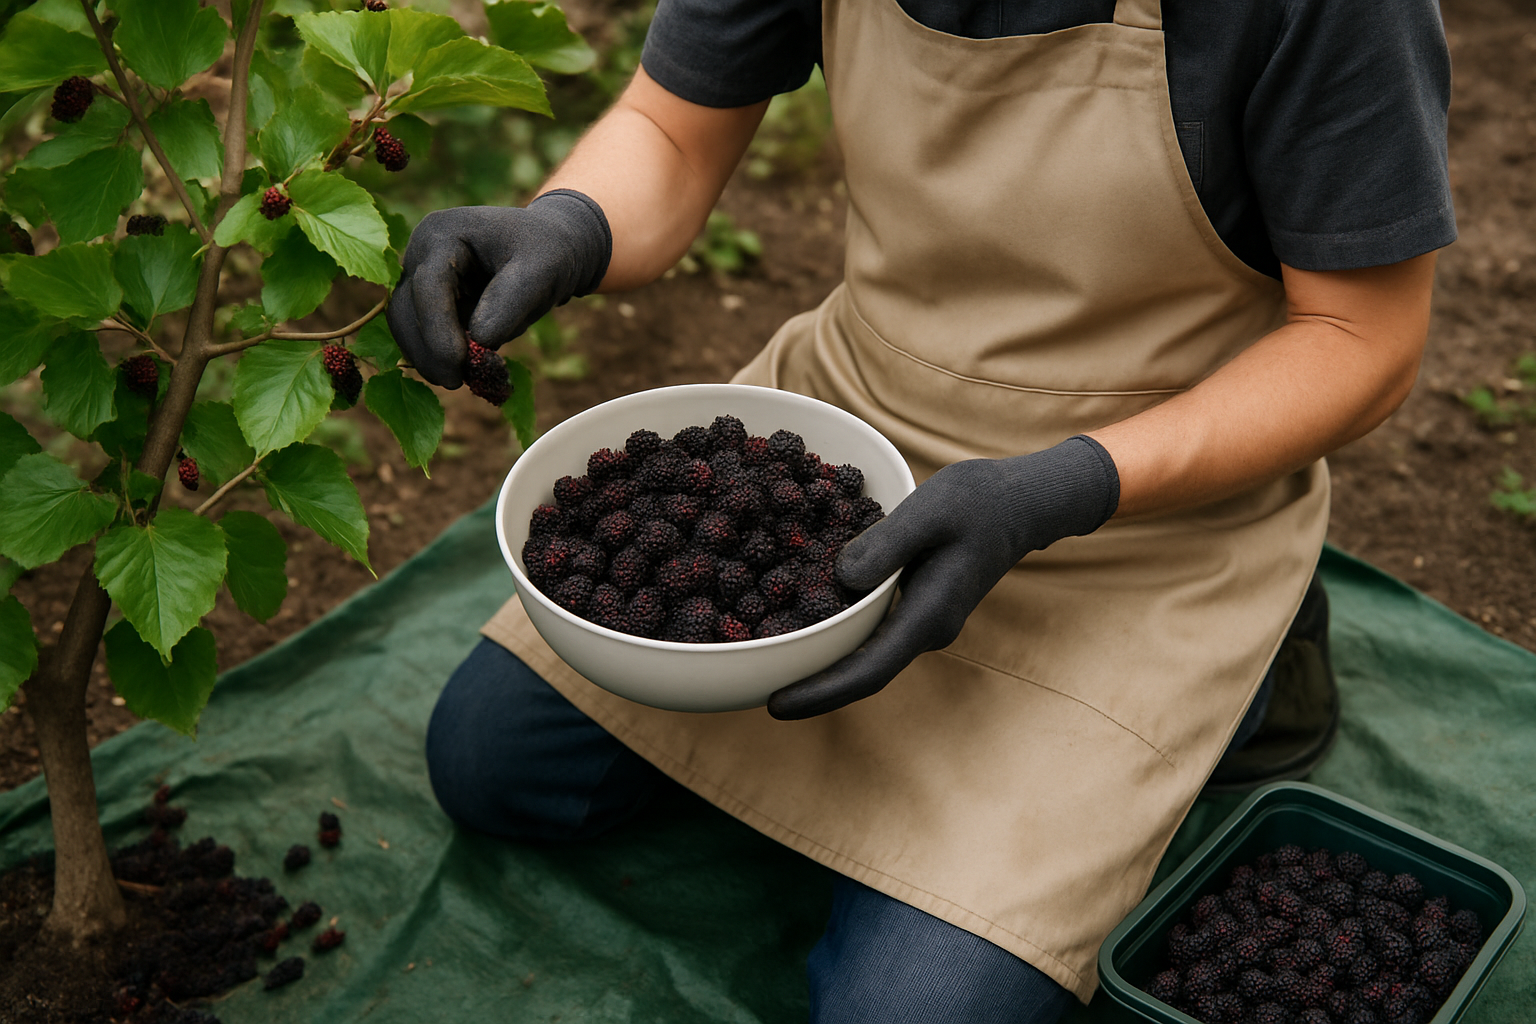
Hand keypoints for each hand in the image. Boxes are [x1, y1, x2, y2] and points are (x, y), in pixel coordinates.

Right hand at [386, 190, 610, 387]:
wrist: (549, 249)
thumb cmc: (546, 253)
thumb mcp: (540, 269)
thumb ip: (511, 300)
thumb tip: (480, 339)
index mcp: (443, 233)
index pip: (428, 285)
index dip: (438, 328)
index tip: (458, 363)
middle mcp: (422, 252)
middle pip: (405, 307)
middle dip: (427, 349)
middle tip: (456, 382)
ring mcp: (419, 276)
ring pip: (405, 324)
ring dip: (427, 357)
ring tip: (461, 380)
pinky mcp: (427, 300)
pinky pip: (420, 333)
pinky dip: (436, 355)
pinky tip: (462, 371)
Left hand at [766, 436, 1120, 719]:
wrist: (1024, 501)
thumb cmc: (981, 500)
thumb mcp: (930, 511)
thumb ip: (886, 546)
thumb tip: (839, 580)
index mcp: (928, 616)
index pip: (868, 672)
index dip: (820, 693)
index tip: (775, 706)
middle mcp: (925, 630)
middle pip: (861, 672)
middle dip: (811, 684)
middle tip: (754, 685)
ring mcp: (923, 621)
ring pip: (865, 652)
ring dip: (822, 659)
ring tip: (767, 655)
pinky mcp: (918, 605)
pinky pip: (872, 629)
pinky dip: (838, 630)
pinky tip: (801, 616)